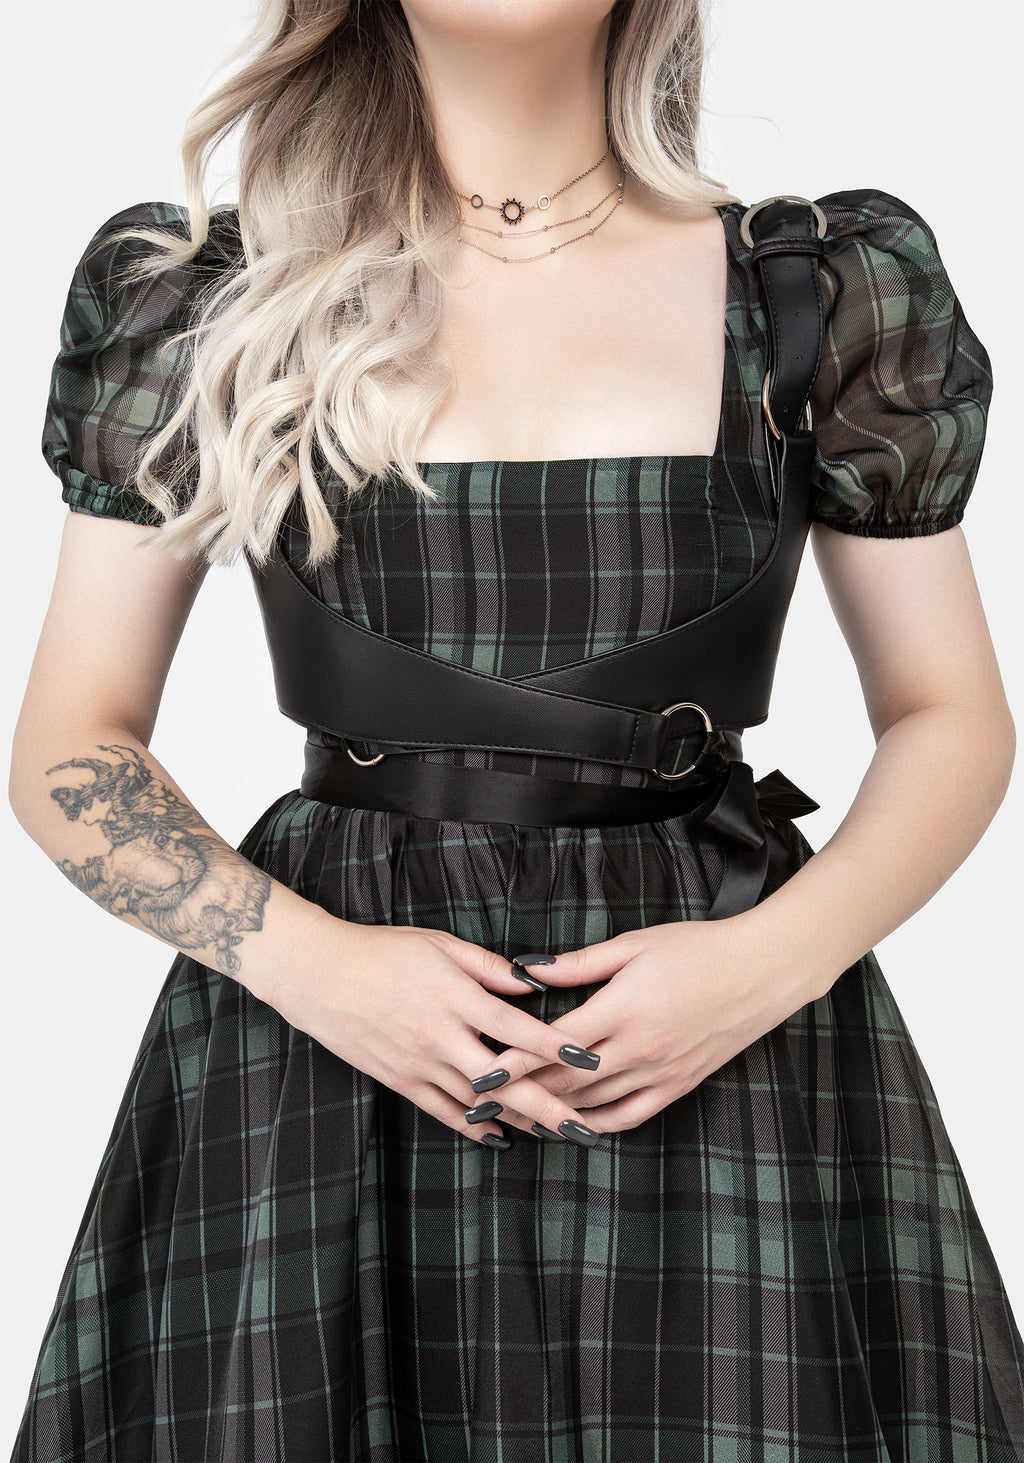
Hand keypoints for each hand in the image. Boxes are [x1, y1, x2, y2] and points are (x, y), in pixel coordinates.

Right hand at [267, 911, 604, 1147]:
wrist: (318, 975)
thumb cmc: (383, 951)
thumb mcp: (440, 945)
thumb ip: (488, 968)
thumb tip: (532, 985)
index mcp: (453, 996)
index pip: (514, 1028)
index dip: (554, 1045)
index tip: (589, 1059)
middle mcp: (439, 1036)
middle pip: (502, 1079)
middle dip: (547, 1105)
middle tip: (584, 1127)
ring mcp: (418, 1062)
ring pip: (477, 1102)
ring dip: (518, 1120)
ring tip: (556, 1135)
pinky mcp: (399, 1080)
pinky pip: (443, 1111)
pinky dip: (474, 1127)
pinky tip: (500, 1137)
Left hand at [478, 916, 830, 1136]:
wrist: (761, 972)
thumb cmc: (697, 949)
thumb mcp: (634, 945)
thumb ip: (580, 963)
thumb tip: (531, 969)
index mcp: (623, 1008)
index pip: (554, 1044)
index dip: (515, 1062)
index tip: (482, 1074)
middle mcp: (639, 1048)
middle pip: (566, 1082)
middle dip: (522, 1094)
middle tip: (484, 1102)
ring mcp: (660, 1072)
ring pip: (593, 1104)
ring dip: (551, 1113)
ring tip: (515, 1117)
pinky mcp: (678, 1086)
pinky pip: (629, 1116)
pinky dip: (596, 1124)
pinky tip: (573, 1125)